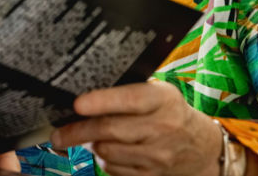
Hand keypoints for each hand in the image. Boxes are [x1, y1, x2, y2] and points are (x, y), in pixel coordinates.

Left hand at [50, 81, 221, 175]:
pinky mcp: (152, 174)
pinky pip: (113, 170)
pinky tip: (107, 150)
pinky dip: (103, 161)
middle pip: (110, 130)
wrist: (201, 146)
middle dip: (77, 132)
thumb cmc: (168, 111)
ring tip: (88, 136)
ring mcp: (158, 154)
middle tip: (57, 134)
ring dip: (90, 145)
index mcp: (162, 99)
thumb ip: (126, 90)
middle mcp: (162, 127)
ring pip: (107, 152)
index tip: (77, 104)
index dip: (101, 102)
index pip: (130, 99)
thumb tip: (80, 90)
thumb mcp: (157, 92)